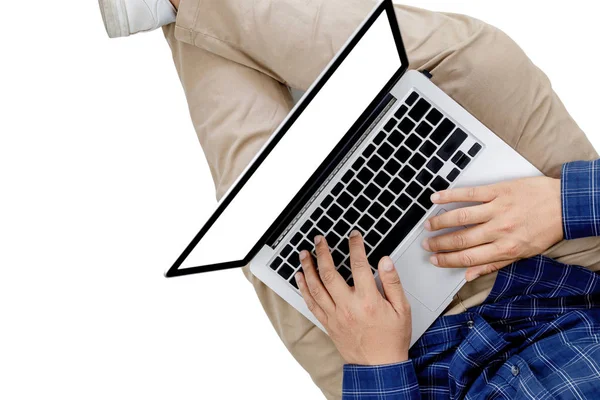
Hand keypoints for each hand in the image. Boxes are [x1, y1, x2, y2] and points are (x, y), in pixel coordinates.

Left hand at [295, 231, 411, 365]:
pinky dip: (304, 288)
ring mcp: (335, 315)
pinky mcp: (328, 323)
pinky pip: (312, 303)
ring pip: (316, 287)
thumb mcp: (402, 309)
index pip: (359, 265)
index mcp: (368, 300)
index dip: (355, 246)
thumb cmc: (392, 338)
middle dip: (323, 252)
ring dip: (308, 268)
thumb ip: (392, 283)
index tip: (353, 236)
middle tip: (319, 239)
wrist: (379, 366)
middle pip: (330, 273)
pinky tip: (300, 277)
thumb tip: (385, 262)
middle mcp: (348, 306)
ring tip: (304, 253)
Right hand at [422, 176, 562, 280]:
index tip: (435, 260)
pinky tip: (437, 198)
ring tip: (428, 226)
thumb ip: (494, 264)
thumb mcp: (524, 253)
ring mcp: (498, 209)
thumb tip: (470, 275)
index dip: (447, 260)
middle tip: (427, 244)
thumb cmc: (547, 229)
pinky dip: (451, 196)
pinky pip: (470, 194)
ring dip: (441, 222)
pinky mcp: (499, 191)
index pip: (468, 257)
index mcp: (506, 248)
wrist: (567, 204)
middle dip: (440, 243)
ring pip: (461, 217)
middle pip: (461, 239)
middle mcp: (500, 230)